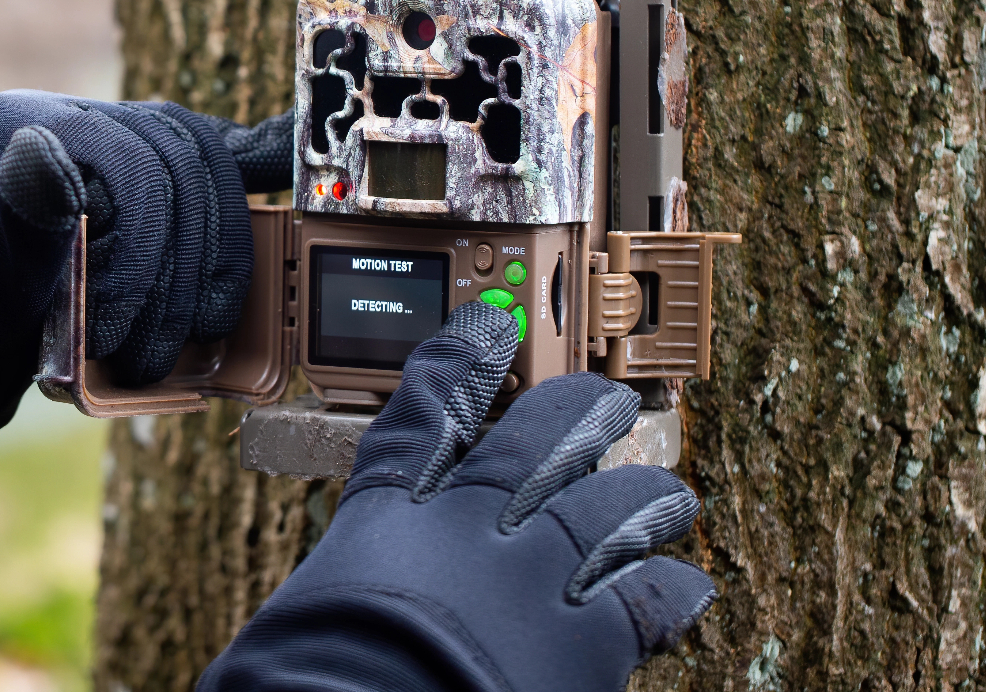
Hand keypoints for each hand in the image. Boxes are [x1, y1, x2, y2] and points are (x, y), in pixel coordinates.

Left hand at [0, 92, 291, 496]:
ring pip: (202, 163)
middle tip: (148, 357)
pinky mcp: (134, 171)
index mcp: (14, 123)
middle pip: (175, 162)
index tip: (117, 338)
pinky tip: (284, 168)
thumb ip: (8, 215)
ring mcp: (105, 137)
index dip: (141, 256)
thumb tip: (49, 148)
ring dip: (214, 255)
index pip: (123, 164)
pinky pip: (206, 151)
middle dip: (177, 271)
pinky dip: (254, 157)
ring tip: (190, 336)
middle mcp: (66, 115)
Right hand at [202, 302, 714, 691]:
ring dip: (641, 494)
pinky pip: (646, 600)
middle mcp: (464, 531)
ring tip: (667, 489)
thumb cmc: (308, 683)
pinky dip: (670, 589)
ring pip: (604, 508)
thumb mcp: (298, 621)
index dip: (456, 362)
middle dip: (574, 413)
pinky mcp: (586, 642)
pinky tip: (687, 583)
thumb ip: (339, 595)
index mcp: (382, 521)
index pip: (420, 416)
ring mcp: (531, 578)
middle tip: (604, 399)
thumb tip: (321, 629)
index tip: (483, 328)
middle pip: (531, 444)